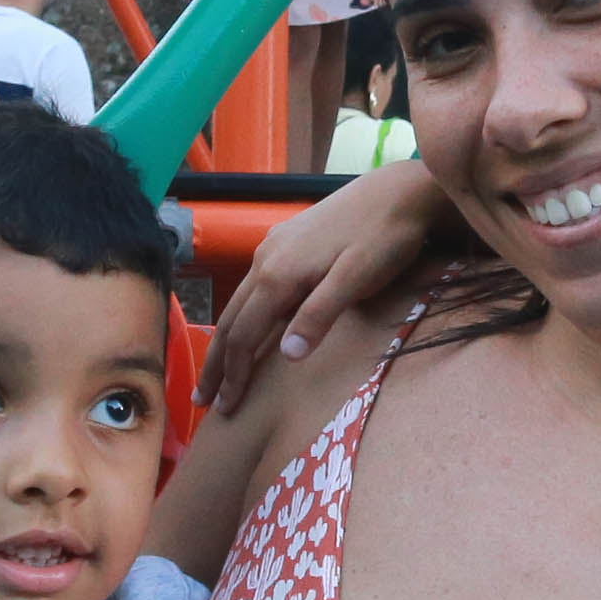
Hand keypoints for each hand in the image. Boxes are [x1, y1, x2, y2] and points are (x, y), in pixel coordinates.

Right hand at [204, 156, 445, 406]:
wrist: (399, 190)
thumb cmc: (385, 237)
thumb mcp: (357, 278)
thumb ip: (320, 314)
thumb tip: (285, 355)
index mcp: (278, 274)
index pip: (244, 336)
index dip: (233, 375)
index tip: (224, 409)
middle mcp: (265, 260)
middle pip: (230, 321)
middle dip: (216, 364)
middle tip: (201, 401)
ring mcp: (273, 247)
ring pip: (239, 302)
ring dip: (226, 341)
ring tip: (218, 372)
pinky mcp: (285, 240)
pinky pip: (253, 287)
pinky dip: (242, 316)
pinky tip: (247, 327)